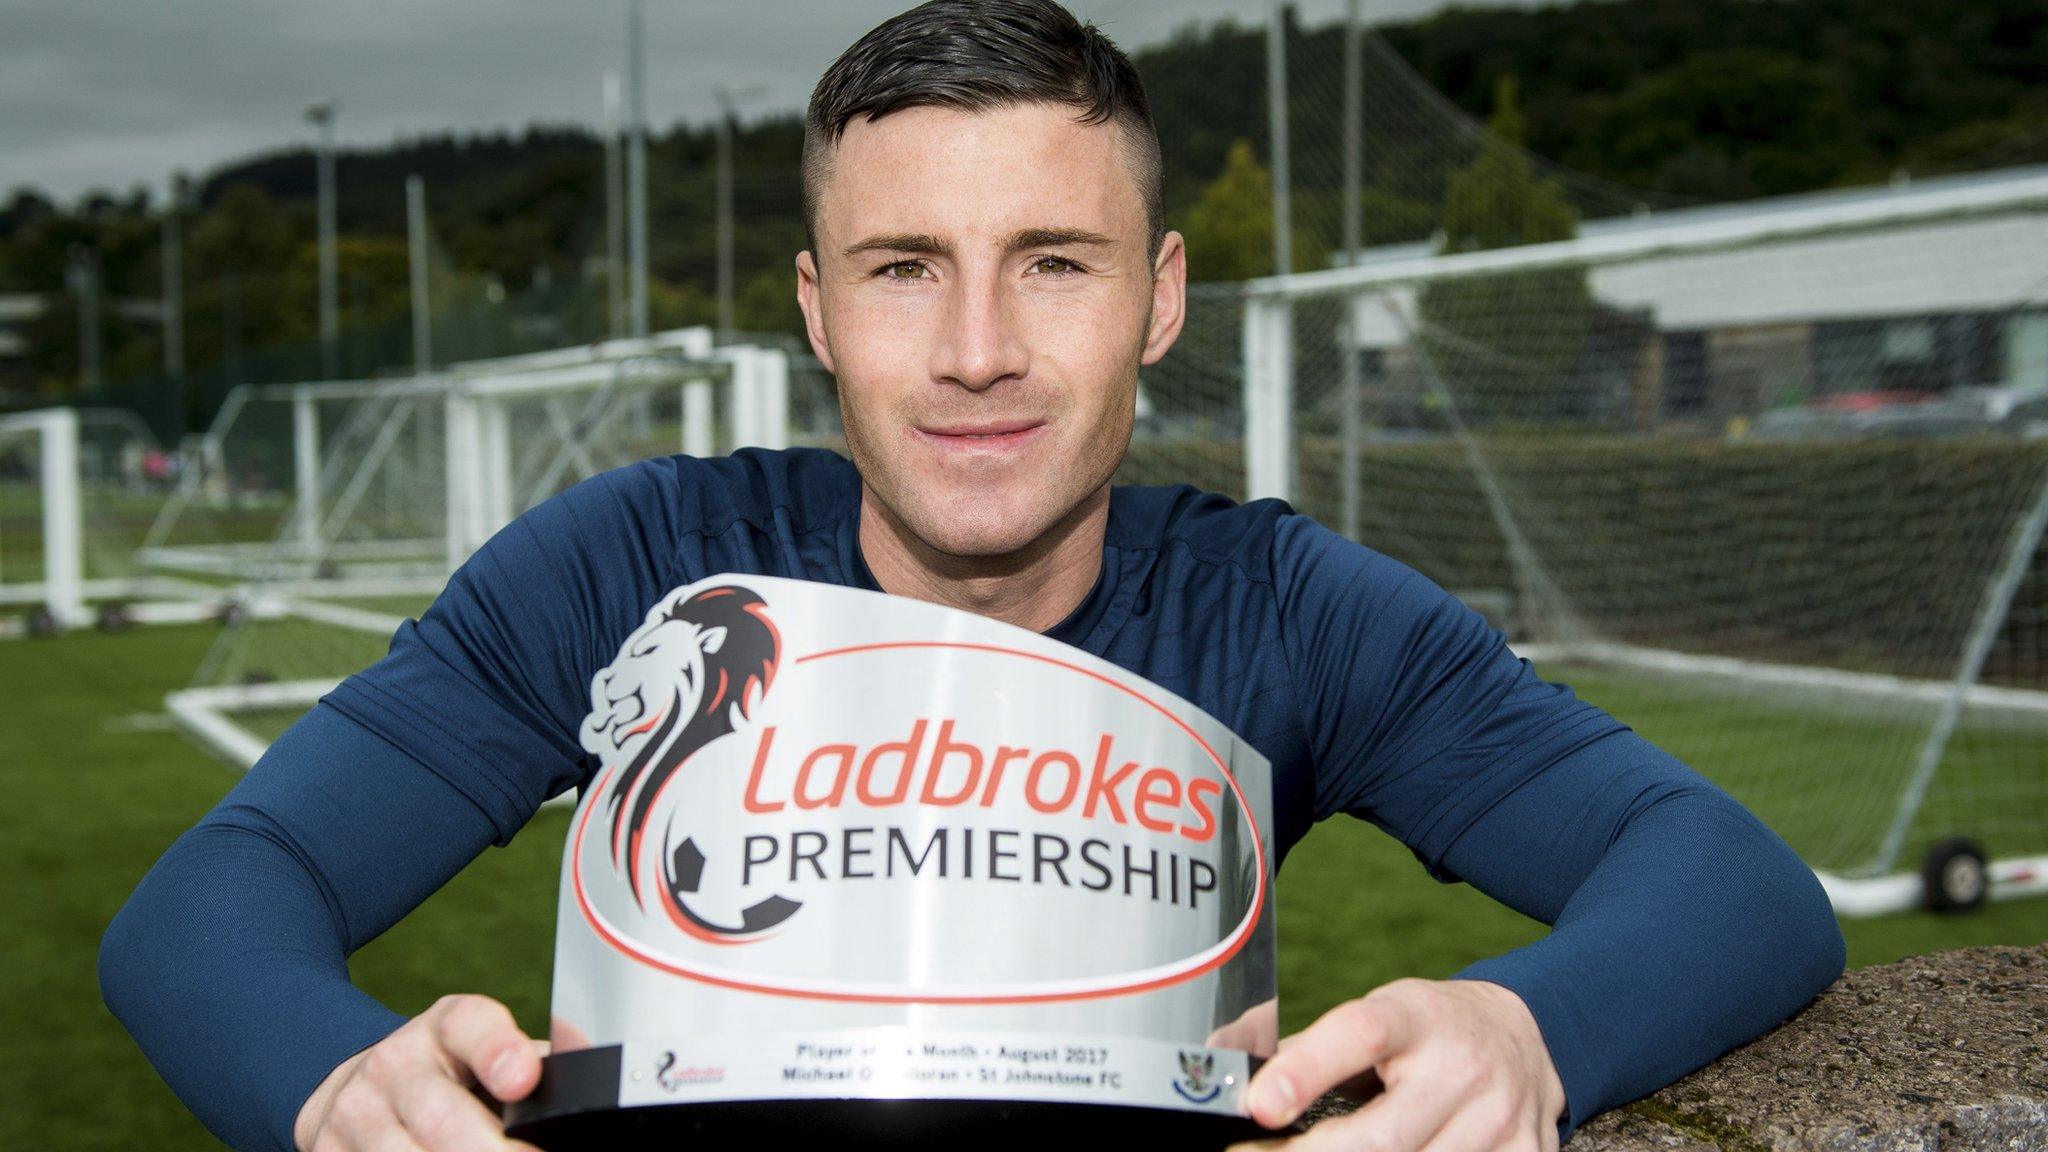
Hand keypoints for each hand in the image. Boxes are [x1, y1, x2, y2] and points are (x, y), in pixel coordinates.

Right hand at [294, 993, 546, 1151]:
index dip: (498, 1050)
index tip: (524, 1080)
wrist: (355, 1093)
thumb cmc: (450, 1078)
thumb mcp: (490, 1054)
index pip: (470, 1026)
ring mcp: (354, 1112)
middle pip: (442, 1117)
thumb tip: (590, 1060)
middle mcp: (395, 1063)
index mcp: (446, 1028)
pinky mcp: (326, 1151)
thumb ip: (541, 1061)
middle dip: (492, 1151)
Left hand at [1228, 978, 1565, 1151]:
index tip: (1260, 1105)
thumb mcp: (1378, 1016)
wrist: (1524, 1039)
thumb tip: (1230, 1070)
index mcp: (1415, 1016)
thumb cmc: (1425, 1033)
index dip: (1307, 1069)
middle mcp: (1462, 1066)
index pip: (1359, 1035)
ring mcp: (1498, 1118)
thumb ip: (1310, 1050)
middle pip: (1382, 1136)